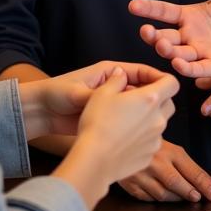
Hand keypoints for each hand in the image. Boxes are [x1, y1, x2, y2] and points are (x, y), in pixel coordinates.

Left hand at [18, 60, 168, 139]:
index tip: (169, 87)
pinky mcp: (110, 120)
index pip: (141, 71)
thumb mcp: (78, 92)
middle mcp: (115, 87)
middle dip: (155, 98)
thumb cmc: (57, 94)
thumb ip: (100, 91)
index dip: (156, 77)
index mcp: (110, 73)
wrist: (41, 113)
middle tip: (162, 110)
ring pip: (139, 108)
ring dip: (146, 116)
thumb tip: (122, 86)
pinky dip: (135, 128)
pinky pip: (129, 122)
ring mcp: (114, 105)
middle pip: (145, 90)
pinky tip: (138, 138)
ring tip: (151, 127)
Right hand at [59, 67, 177, 209]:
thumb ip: (116, 79)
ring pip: (161, 123)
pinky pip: (152, 141)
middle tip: (138, 100)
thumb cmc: (97, 125)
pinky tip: (125, 138)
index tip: (150, 81)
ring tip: (129, 120)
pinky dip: (144, 137)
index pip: (172, 82)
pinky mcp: (149, 155)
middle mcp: (158, 118)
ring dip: (151, 118)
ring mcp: (156, 139)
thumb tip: (121, 73)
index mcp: (150, 98)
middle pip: (169, 103)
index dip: (163, 79)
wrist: (93, 161)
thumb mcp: (102, 93)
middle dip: (158, 99)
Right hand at [117, 140, 210, 202]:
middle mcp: (155, 162)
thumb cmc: (151, 144)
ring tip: (185, 199)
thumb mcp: (171, 149)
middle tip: (200, 198)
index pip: (191, 170)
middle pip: (176, 183)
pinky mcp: (130, 184)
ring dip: (176, 199)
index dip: (205, 183)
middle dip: (190, 192)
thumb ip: (190, 167)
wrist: (120, 136)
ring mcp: (141, 174)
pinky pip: (148, 198)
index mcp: (169, 150)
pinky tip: (166, 198)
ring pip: (162, 194)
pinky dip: (158, 200)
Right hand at [129, 0, 210, 80]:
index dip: (149, 8)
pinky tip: (180, 64)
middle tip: (146, 31)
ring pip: (178, 54)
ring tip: (163, 45)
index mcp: (193, 16)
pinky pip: (198, 69)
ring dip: (169, 52)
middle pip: (166, 36)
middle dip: (153, 36)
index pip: (165, 12)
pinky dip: (188, 68)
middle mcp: (193, 36)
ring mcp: (203, 53)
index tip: (133, 6)